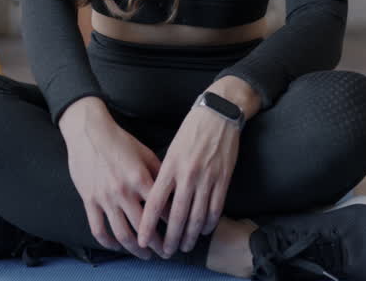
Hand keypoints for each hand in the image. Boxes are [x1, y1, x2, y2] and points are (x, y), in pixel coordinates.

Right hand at [58, 97, 162, 258]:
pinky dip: (109, 243)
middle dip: (158, 245)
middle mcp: (123, 192)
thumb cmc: (119, 140)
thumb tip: (174, 189)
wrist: (89, 132)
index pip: (162, 210)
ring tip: (146, 255)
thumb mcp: (145, 153)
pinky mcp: (89, 201)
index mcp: (140, 179)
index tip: (181, 232)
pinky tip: (118, 246)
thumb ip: (159, 173)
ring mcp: (104, 199)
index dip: (174, 225)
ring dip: (136, 250)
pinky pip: (98, 229)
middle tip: (166, 252)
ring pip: (122, 234)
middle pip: (144, 229)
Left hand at [137, 103, 240, 257]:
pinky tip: (203, 230)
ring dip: (190, 235)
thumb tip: (157, 197)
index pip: (155, 202)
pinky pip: (215, 208)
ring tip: (184, 246)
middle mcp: (187, 175)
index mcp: (170, 166)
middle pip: (176, 215)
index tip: (142, 239)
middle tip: (166, 252)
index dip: (148, 224)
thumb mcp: (172, 149)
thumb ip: (165, 173)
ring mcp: (207, 178)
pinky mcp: (223, 179)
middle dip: (170, 238)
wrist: (218, 114)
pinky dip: (209, 222)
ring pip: (197, 216)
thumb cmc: (191, 130)